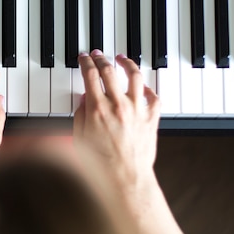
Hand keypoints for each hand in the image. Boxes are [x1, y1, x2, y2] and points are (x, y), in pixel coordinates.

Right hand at [73, 50, 159, 193]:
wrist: (125, 178)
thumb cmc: (101, 164)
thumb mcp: (79, 138)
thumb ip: (81, 115)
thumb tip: (85, 98)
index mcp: (98, 109)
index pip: (90, 75)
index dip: (85, 62)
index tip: (84, 57)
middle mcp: (119, 106)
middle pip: (110, 70)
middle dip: (101, 58)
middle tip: (98, 54)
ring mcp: (138, 110)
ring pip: (135, 76)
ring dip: (127, 63)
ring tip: (122, 58)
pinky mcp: (152, 118)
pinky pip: (153, 96)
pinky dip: (147, 88)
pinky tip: (142, 86)